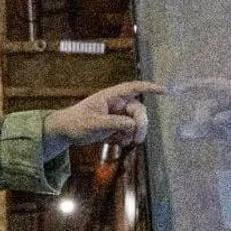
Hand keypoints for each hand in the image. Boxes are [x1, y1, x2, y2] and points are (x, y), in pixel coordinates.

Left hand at [43, 80, 165, 152]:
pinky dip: (127, 138)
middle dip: (141, 125)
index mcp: (109, 97)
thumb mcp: (92, 124)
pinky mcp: (116, 126)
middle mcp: (116, 104)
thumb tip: (132, 124)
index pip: (132, 88)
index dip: (148, 87)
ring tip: (121, 142)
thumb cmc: (75, 122)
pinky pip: (129, 132)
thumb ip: (112, 123)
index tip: (164, 90)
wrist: (66, 132)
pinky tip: (115, 142)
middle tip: (137, 139)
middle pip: (138, 111)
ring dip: (133, 134)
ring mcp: (117, 115)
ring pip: (136, 123)